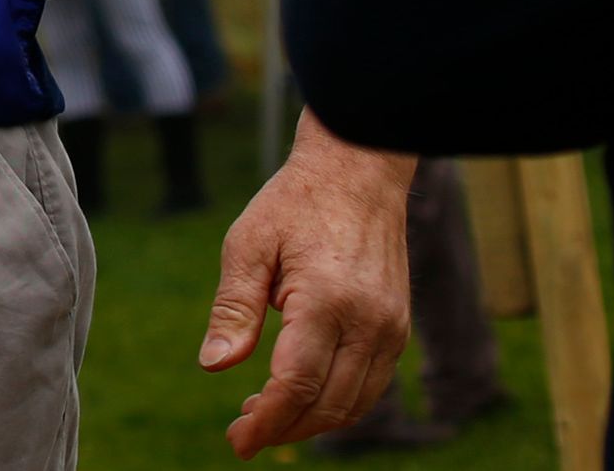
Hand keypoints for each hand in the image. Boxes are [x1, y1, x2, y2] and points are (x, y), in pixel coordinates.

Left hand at [203, 110, 414, 456]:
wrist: (357, 172)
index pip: (297, 384)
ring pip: (356, 403)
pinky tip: (304, 396)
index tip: (238, 442)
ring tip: (267, 416)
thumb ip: (234, 309)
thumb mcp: (249, 244)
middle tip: (244, 432)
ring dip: (313, 421)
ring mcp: (392, 328)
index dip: (267, 421)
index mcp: (328, 301)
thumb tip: (214, 365)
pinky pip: (372, 385)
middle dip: (286, 427)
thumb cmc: (294, 203)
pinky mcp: (399, 327)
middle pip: (329, 404)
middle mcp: (370, 322)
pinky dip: (339, 402)